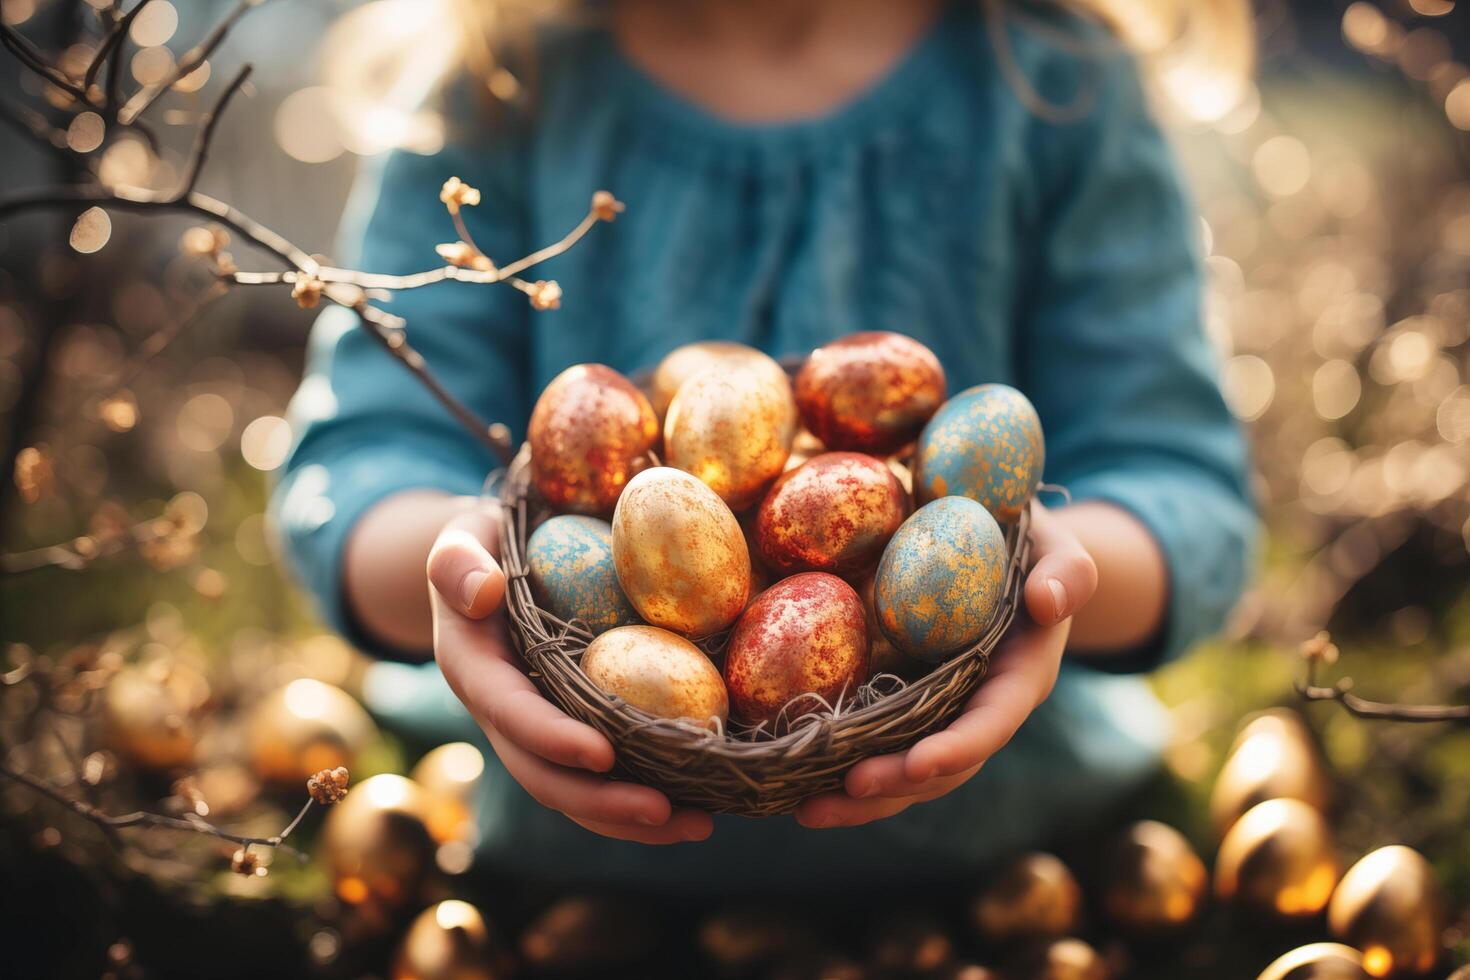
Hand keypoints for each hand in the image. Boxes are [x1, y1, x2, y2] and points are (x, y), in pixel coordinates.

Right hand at [427, 501, 713, 843]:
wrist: (490, 568)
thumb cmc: (485, 542)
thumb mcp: (461, 536)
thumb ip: (457, 560)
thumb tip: (481, 591)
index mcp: (474, 669)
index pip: (510, 712)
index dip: (551, 738)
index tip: (601, 754)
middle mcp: (503, 714)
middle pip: (543, 775)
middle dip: (601, 801)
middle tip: (665, 811)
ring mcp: (538, 730)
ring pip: (576, 791)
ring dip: (631, 818)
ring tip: (699, 824)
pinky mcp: (573, 731)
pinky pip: (604, 777)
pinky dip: (645, 798)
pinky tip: (701, 804)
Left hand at [795, 502, 1097, 828]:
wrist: (1001, 547)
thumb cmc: (1029, 541)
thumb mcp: (1058, 546)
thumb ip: (1068, 570)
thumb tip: (1047, 601)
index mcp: (1021, 676)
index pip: (992, 723)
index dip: (957, 748)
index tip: (918, 765)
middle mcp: (981, 708)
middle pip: (943, 768)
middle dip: (894, 786)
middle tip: (840, 793)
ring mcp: (941, 713)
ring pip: (906, 772)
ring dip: (860, 799)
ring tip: (803, 809)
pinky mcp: (907, 705)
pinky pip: (878, 745)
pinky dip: (840, 768)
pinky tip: (793, 782)